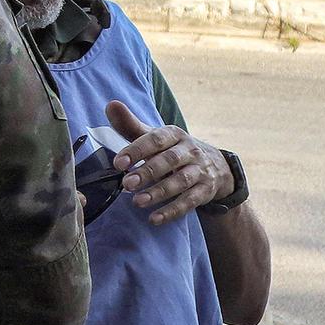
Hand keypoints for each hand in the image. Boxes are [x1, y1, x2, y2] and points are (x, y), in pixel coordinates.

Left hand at [106, 99, 233, 225]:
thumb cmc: (173, 150)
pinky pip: (190, 202)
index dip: (137, 150)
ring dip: (159, 192)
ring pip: (181, 181)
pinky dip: (172, 211)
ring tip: (137, 202)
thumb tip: (110, 105)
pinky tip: (154, 219)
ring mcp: (200, 170)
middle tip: (126, 184)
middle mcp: (190, 150)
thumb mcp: (155, 137)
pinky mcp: (205, 190)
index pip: (156, 139)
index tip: (118, 163)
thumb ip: (131, 125)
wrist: (215, 166)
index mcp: (175, 134)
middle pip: (169, 160)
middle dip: (148, 172)